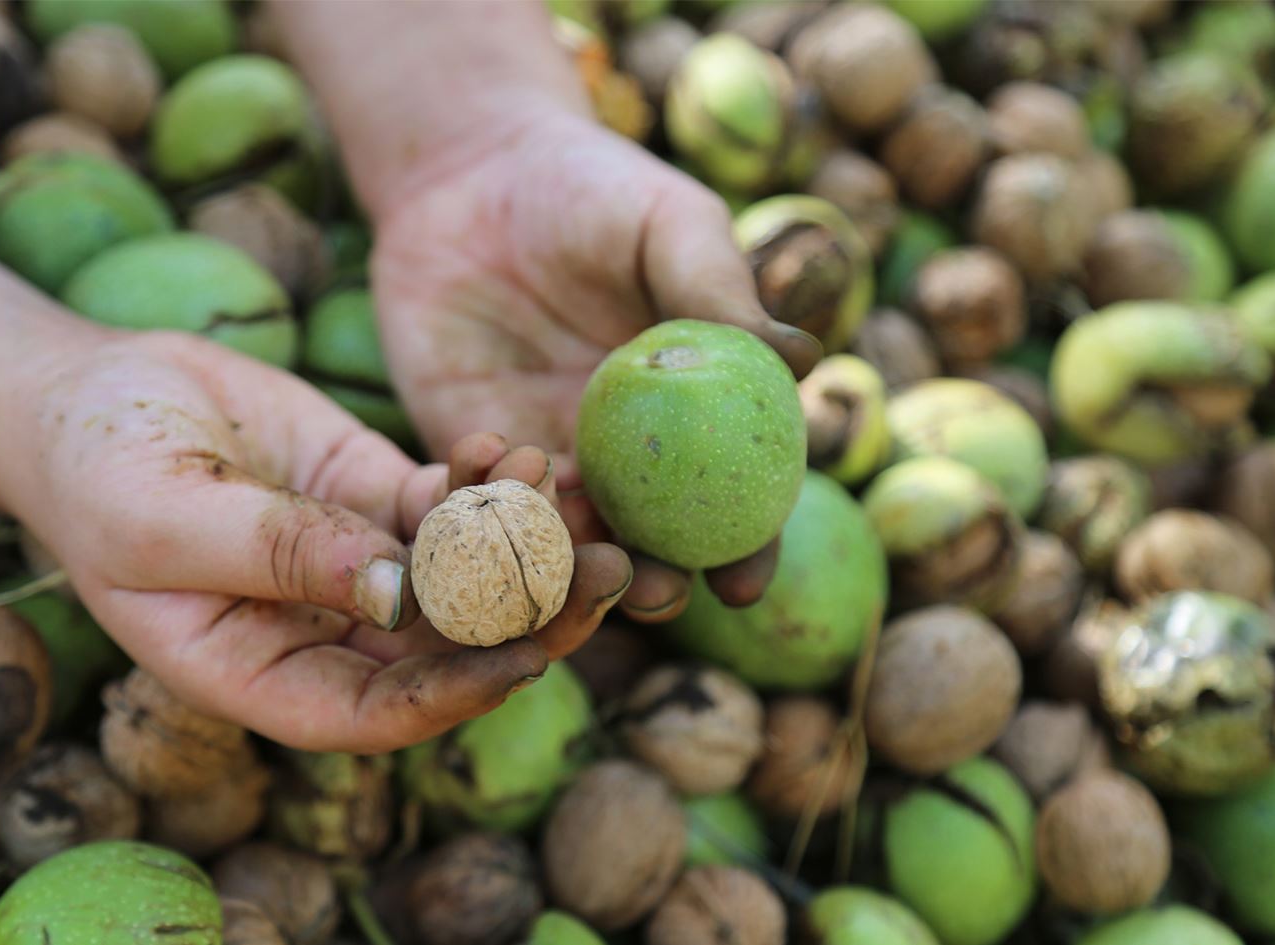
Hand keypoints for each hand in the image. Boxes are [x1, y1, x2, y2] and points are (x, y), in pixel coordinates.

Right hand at [0, 331, 630, 752]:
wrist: (91, 395)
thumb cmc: (98, 469)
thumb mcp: (164, 515)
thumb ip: (275, 553)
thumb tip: (395, 591)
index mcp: (267, 674)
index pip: (379, 713)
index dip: (457, 694)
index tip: (531, 655)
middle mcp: (329, 635)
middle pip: (449, 649)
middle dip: (532, 614)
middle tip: (607, 569)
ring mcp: (363, 568)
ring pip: (469, 576)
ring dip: (530, 543)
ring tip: (581, 494)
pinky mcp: (380, 501)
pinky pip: (453, 505)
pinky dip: (491, 482)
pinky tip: (520, 447)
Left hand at [371, 105, 819, 618]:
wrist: (470, 168)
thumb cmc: (591, 187)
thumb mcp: (667, 226)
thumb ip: (722, 292)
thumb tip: (810, 358)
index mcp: (690, 417)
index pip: (728, 503)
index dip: (743, 551)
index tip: (742, 582)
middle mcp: (620, 456)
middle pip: (643, 545)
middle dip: (650, 586)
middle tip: (649, 594)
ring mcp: (540, 457)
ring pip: (554, 538)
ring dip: (561, 567)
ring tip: (566, 570)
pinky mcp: (463, 450)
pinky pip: (470, 497)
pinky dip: (476, 505)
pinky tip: (485, 485)